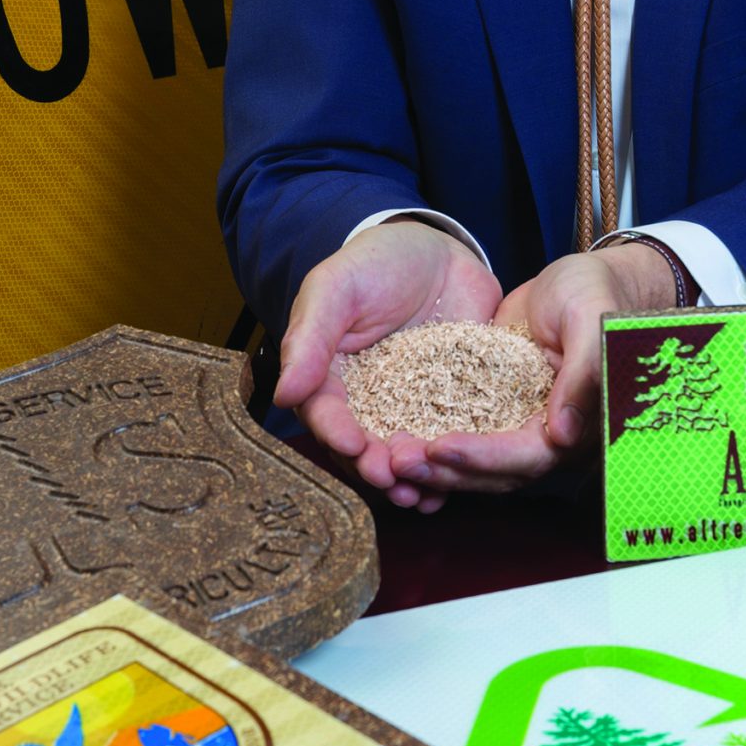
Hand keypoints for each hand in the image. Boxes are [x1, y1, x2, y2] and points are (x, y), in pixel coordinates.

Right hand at [274, 221, 500, 509]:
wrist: (436, 252)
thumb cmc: (374, 264)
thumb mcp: (336, 289)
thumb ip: (309, 338)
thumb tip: (284, 393)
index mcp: (329, 379)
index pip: (326, 415)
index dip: (337, 435)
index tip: (352, 447)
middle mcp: (367, 404)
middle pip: (365, 449)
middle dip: (377, 469)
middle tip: (393, 480)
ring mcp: (411, 409)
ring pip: (407, 454)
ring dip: (414, 479)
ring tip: (424, 494)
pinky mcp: (452, 407)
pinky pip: (450, 441)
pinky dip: (453, 465)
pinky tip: (461, 479)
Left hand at [394, 241, 683, 495]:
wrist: (580, 282)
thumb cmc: (596, 294)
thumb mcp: (591, 322)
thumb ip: (583, 375)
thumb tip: (563, 435)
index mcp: (577, 426)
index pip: (526, 456)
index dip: (483, 456)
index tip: (440, 446)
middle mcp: (547, 437)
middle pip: (493, 471)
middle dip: (445, 469)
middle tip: (397, 460)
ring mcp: (517, 425)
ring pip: (472, 460)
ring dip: (431, 462)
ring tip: (387, 453)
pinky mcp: (494, 409)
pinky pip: (462, 433)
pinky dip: (430, 440)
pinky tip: (392, 435)